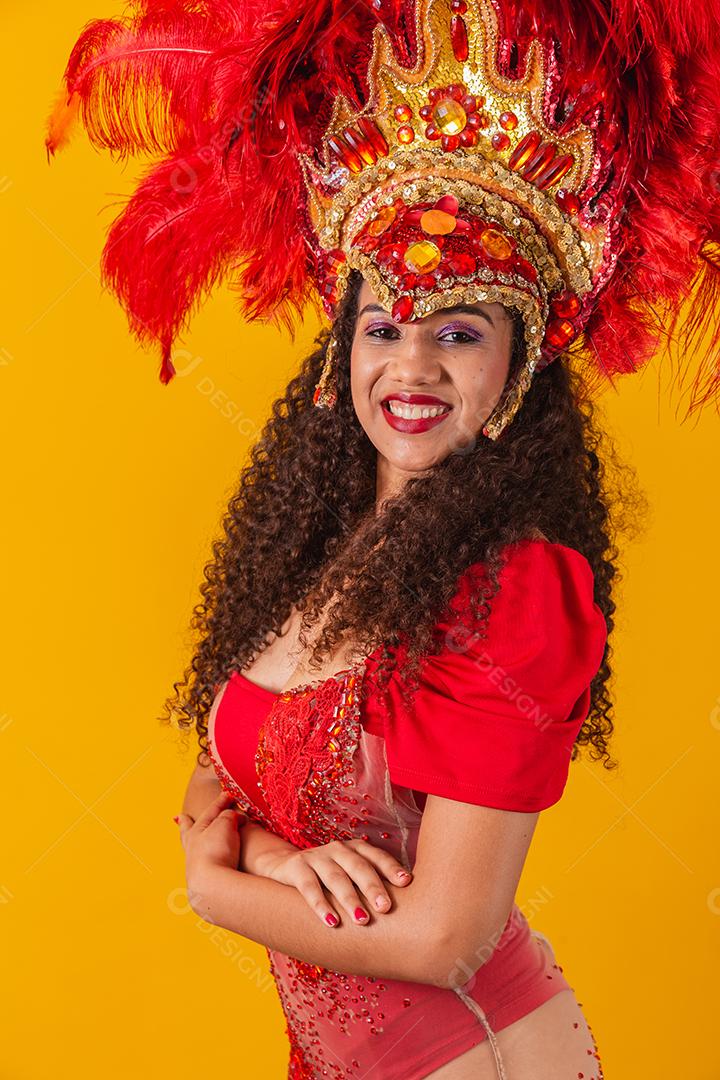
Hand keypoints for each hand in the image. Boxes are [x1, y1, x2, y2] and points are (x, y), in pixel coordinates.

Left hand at [175, 791, 245, 885]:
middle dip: (186, 823)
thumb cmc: (216, 851)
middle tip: (180, 817)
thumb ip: (228, 815)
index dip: (220, 802)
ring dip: (193, 844)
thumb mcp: (225, 824)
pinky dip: (204, 861)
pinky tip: (208, 866)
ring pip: (192, 850)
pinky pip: (203, 867)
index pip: (209, 812)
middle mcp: (192, 849)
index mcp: (195, 832)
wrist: (212, 886)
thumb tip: (234, 818)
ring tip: (193, 842)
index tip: (228, 795)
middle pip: (187, 832)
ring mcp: (196, 867)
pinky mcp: (204, 882)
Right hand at [259, 838, 412, 927]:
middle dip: (373, 887)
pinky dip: (320, 905)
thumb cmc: (329, 878)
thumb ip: (370, 885)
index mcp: (356, 849)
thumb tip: (408, 909)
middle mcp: (338, 849)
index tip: (407, 883)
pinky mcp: (296, 868)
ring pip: (336, 877)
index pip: (377, 857)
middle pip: (359, 867)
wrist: (285, 867)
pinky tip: (331, 921)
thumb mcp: (349, 876)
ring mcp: (317, 857)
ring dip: (349, 899)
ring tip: (362, 920)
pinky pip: (309, 887)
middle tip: (386, 907)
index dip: (391, 868)